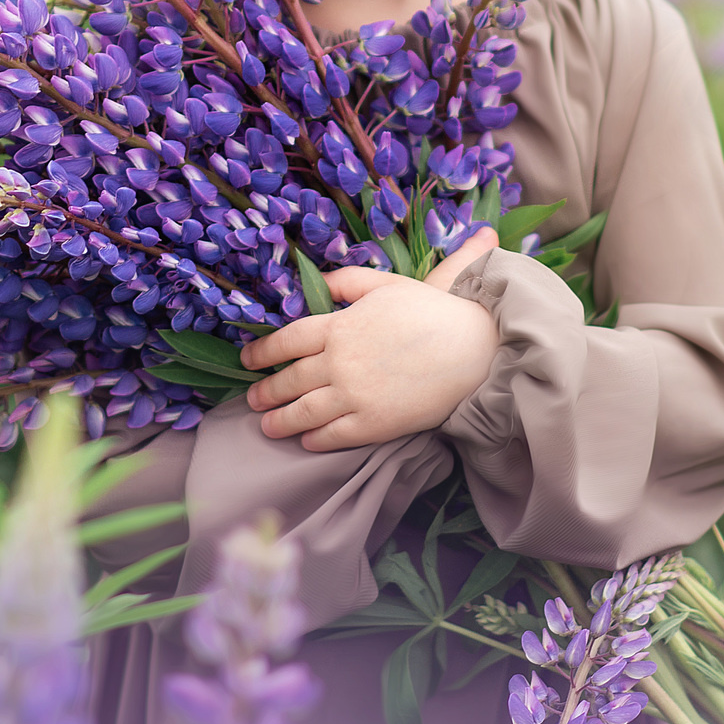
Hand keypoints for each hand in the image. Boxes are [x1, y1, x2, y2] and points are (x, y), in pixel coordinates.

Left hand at [240, 228, 500, 451]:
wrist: (474, 349)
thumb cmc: (433, 312)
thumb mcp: (387, 284)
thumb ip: (348, 282)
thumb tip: (319, 283)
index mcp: (341, 326)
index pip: (288, 340)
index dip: (263, 351)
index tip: (249, 360)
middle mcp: (340, 363)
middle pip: (290, 379)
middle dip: (266, 391)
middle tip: (254, 399)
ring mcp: (355, 396)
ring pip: (304, 412)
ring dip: (280, 421)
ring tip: (267, 426)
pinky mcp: (375, 424)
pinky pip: (334, 435)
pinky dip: (314, 440)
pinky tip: (305, 441)